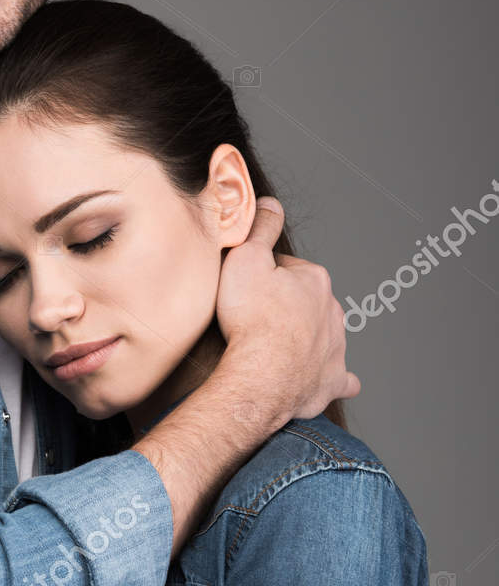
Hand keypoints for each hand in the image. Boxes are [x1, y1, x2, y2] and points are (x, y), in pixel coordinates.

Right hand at [217, 198, 360, 431]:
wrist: (261, 377)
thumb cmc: (251, 320)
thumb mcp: (245, 259)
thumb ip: (261, 228)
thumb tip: (271, 202)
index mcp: (314, 280)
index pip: (289, 269)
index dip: (265, 277)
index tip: (247, 289)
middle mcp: (332, 311)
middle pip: (308, 302)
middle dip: (289, 307)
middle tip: (257, 320)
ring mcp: (335, 347)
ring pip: (326, 335)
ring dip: (309, 338)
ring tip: (282, 349)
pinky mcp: (330, 380)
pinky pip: (341, 378)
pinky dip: (338, 378)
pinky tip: (339, 382)